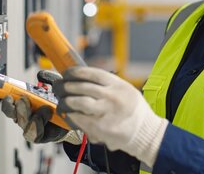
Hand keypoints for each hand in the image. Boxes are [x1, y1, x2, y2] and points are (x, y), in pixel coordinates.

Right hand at [1, 70, 82, 144]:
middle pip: (14, 117)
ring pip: (24, 126)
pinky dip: (40, 124)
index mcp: (26, 105)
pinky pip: (35, 135)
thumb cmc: (63, 103)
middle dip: (15, 109)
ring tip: (41, 108)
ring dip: (31, 117)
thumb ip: (50, 79)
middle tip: (23, 100)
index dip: (7, 102)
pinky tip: (47, 115)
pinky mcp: (42, 137)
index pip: (10, 106)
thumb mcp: (57, 87)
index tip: (8, 96)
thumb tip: (41, 74)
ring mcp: (34, 128)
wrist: (75, 118)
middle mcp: (27, 118)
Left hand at [53, 67, 167, 167]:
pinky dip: (71, 116)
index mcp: (118, 84)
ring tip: (62, 101)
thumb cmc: (133, 110)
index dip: (75, 72)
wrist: (144, 132)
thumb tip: (81, 79)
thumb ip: (106, 84)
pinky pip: (79, 119)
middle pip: (81, 87)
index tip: (67, 73)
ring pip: (78, 102)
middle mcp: (112, 96)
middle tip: (59, 87)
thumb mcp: (125, 89)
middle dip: (66, 86)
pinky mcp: (101, 127)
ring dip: (66, 101)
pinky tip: (68, 114)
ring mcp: (106, 112)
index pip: (91, 73)